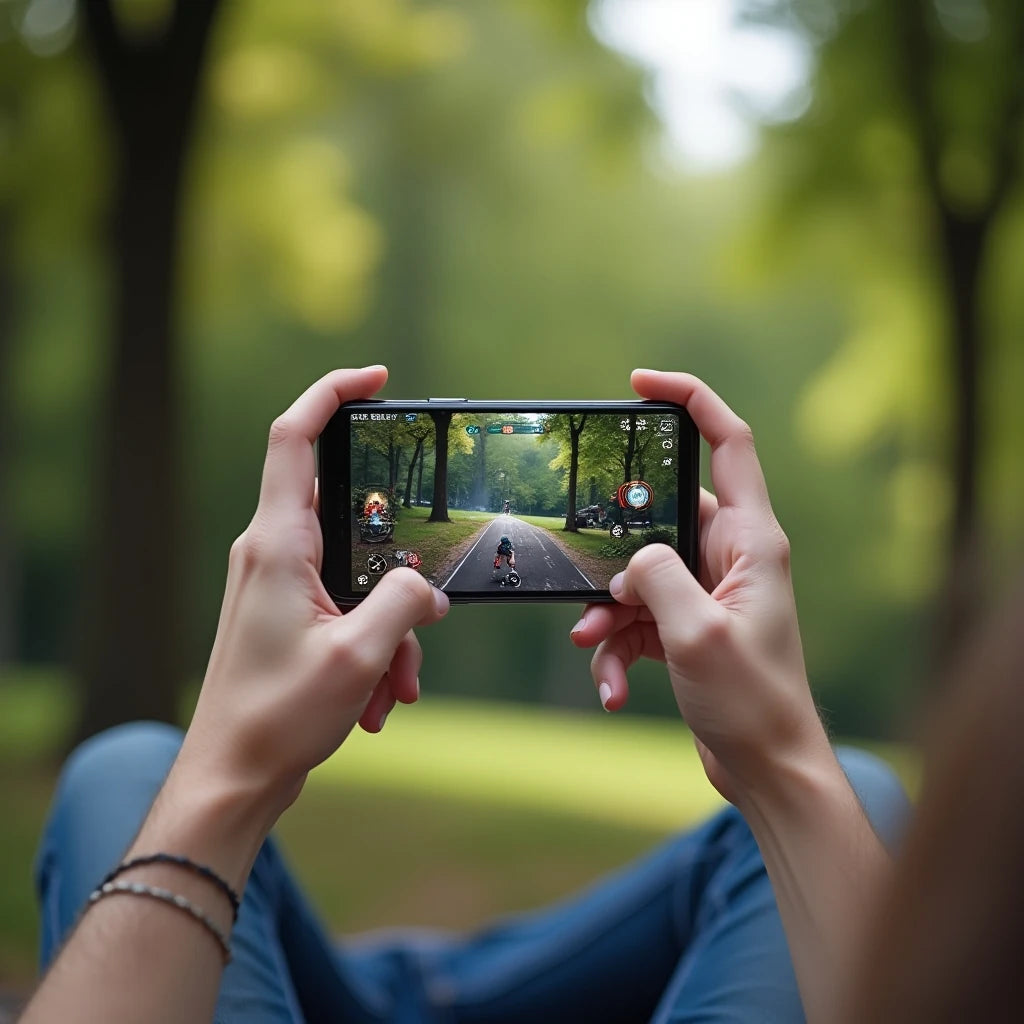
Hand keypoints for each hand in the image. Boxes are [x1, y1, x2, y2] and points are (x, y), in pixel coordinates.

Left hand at [181, 366, 448, 816]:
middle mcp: (272, 552)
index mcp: (278, 544)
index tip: (376, 377)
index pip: (295, 437)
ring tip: (398, 685)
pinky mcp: (288, 613)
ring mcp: (278, 583)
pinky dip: (375, 645)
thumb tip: (428, 588)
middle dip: (400, 568)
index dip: (333, 393)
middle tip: (423, 607)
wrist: (231, 776)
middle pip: (350, 516)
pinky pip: (348, 607)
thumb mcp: (361, 656)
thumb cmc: (278, 716)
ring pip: (359, 574)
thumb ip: (406, 603)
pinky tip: (382, 699)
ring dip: (392, 626)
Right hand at [571, 369, 829, 805]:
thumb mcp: (697, 635)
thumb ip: (658, 579)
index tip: (642, 382)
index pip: (730, 443)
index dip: (691, 400)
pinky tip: (614, 688)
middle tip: (594, 574)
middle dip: (616, 551)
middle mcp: (732, 556)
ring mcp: (707, 591)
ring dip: (609, 611)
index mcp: (753, 540)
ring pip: (638, 574)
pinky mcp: (687, 624)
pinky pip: (637, 617)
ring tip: (595, 646)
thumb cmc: (753, 702)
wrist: (767, 768)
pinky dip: (617, 648)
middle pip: (659, 516)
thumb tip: (631, 564)